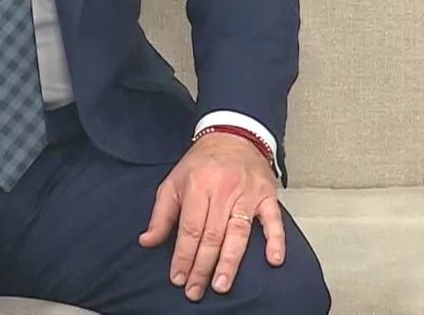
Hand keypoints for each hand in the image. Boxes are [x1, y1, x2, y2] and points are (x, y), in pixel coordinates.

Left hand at [139, 132, 281, 301]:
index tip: (178, 278)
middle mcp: (223, 190)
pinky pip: (273, 219)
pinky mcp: (267, 195)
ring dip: (230, 261)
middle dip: (202, 266)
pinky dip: (276, 239)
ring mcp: (247, 194)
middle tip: (195, 290)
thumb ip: (161, 214)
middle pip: (212, 235)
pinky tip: (274, 259)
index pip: (190, 229)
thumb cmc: (201, 162)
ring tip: (221, 284)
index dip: (183, 256)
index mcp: (197, 185)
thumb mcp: (173, 181)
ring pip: (238, 233)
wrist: (234, 134)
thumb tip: (147, 241)